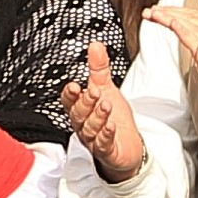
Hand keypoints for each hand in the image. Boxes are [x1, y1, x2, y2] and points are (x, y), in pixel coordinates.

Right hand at [62, 42, 144, 182]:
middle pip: (79, 115)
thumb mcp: (106, 89)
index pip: (70, 102)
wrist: (127, 147)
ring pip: (90, 129)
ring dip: (97, 116)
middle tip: (95, 92)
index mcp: (81, 110)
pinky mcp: (107, 151)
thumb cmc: (114, 119)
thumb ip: (98, 69)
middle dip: (85, 103)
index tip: (74, 86)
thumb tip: (95, 46)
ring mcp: (94, 140)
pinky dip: (106, 136)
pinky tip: (110, 126)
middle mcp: (84, 126)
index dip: (70, 95)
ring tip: (106, 105)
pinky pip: (103, 145)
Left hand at [144, 2, 197, 127]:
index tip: (163, 12)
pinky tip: (173, 23)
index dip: (181, 12)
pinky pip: (197, 41)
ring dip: (172, 17)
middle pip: (194, 18)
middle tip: (153, 11)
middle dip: (171, 12)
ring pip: (193, 25)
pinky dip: (184, 30)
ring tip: (155, 14)